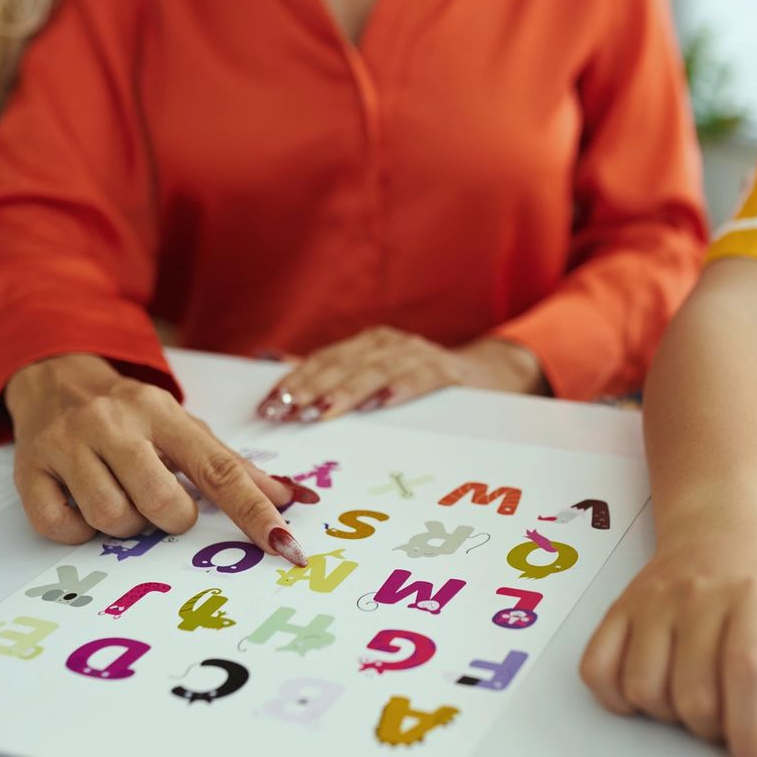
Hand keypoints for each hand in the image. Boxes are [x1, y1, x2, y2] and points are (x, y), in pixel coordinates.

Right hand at [5, 354, 307, 563]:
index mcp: (162, 413)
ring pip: (112, 518)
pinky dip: (79, 531)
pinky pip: (62, 527)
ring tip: (122, 498)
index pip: (220, 469)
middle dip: (171, 518)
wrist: (52, 375)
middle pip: (161, 503)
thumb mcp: (182, 427)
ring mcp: (67, 445)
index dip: (255, 511)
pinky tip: (84, 507)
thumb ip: (233, 466)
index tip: (284, 544)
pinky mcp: (28, 470)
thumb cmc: (129, 412)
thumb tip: (292, 498)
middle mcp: (113, 423)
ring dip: (126, 525)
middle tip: (161, 504)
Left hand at [254, 327, 544, 422]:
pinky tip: (382, 403)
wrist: (488, 376)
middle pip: (342, 364)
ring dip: (347, 391)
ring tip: (322, 412)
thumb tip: (279, 369)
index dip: (293, 381)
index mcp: (365, 345)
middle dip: (310, 388)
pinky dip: (401, 388)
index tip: (268, 406)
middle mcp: (387, 343)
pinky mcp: (448, 370)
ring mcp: (417, 354)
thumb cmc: (421, 383)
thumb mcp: (376, 377)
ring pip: (375, 370)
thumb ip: (334, 374)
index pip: (321, 361)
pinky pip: (421, 376)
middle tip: (286, 412)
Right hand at [579, 524, 756, 756]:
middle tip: (727, 725)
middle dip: (711, 731)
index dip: (750, 730)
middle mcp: (699, 595)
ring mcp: (653, 601)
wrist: (718, 527)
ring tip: (691, 702)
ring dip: (668, 717)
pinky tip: (646, 692)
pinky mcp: (618, 608)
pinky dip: (616, 696)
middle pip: (694, 693)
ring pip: (644, 688)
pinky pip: (597, 668)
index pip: (748, 672)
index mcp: (755, 597)